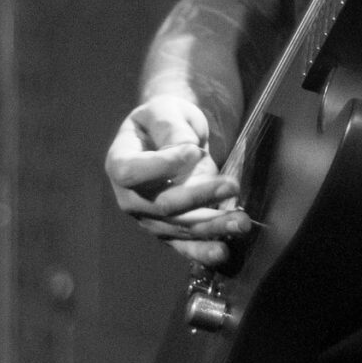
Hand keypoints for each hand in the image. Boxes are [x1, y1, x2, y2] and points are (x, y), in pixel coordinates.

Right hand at [103, 90, 248, 267]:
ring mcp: (149, 218)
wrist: (172, 138)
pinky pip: (184, 245)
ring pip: (179, 228)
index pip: (132, 172)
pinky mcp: (170, 231)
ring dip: (212, 226)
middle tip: (231, 185)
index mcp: (120, 162)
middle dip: (198, 197)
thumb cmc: (164, 121)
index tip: (194, 151)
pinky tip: (222, 252)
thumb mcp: (164, 110)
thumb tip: (185, 150)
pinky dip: (203, 251)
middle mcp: (130, 197)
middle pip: (161, 205)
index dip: (162, 165)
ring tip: (241, 222)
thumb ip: (170, 127)